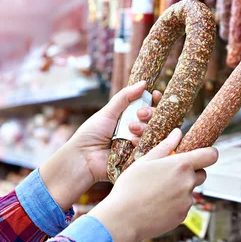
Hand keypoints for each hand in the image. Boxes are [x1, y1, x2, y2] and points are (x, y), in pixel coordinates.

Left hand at [40, 81, 160, 210]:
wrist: (84, 158)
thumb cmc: (91, 133)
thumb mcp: (108, 112)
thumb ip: (125, 97)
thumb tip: (144, 83)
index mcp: (128, 116)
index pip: (147, 105)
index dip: (154, 100)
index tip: (156, 95)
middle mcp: (135, 129)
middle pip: (154, 118)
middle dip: (150, 113)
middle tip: (139, 115)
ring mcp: (138, 143)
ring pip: (154, 132)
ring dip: (144, 127)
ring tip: (131, 130)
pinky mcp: (138, 157)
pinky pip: (150, 147)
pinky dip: (142, 142)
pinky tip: (132, 142)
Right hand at [89, 129, 218, 241]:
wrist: (123, 218)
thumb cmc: (130, 187)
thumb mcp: (144, 161)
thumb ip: (165, 146)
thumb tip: (177, 133)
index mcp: (180, 165)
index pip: (211, 155)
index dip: (209, 153)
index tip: (202, 154)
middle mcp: (188, 183)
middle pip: (201, 174)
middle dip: (190, 172)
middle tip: (170, 174)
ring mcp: (186, 201)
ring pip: (190, 191)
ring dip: (180, 189)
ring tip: (157, 191)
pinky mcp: (182, 216)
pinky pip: (183, 206)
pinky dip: (174, 203)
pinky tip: (156, 204)